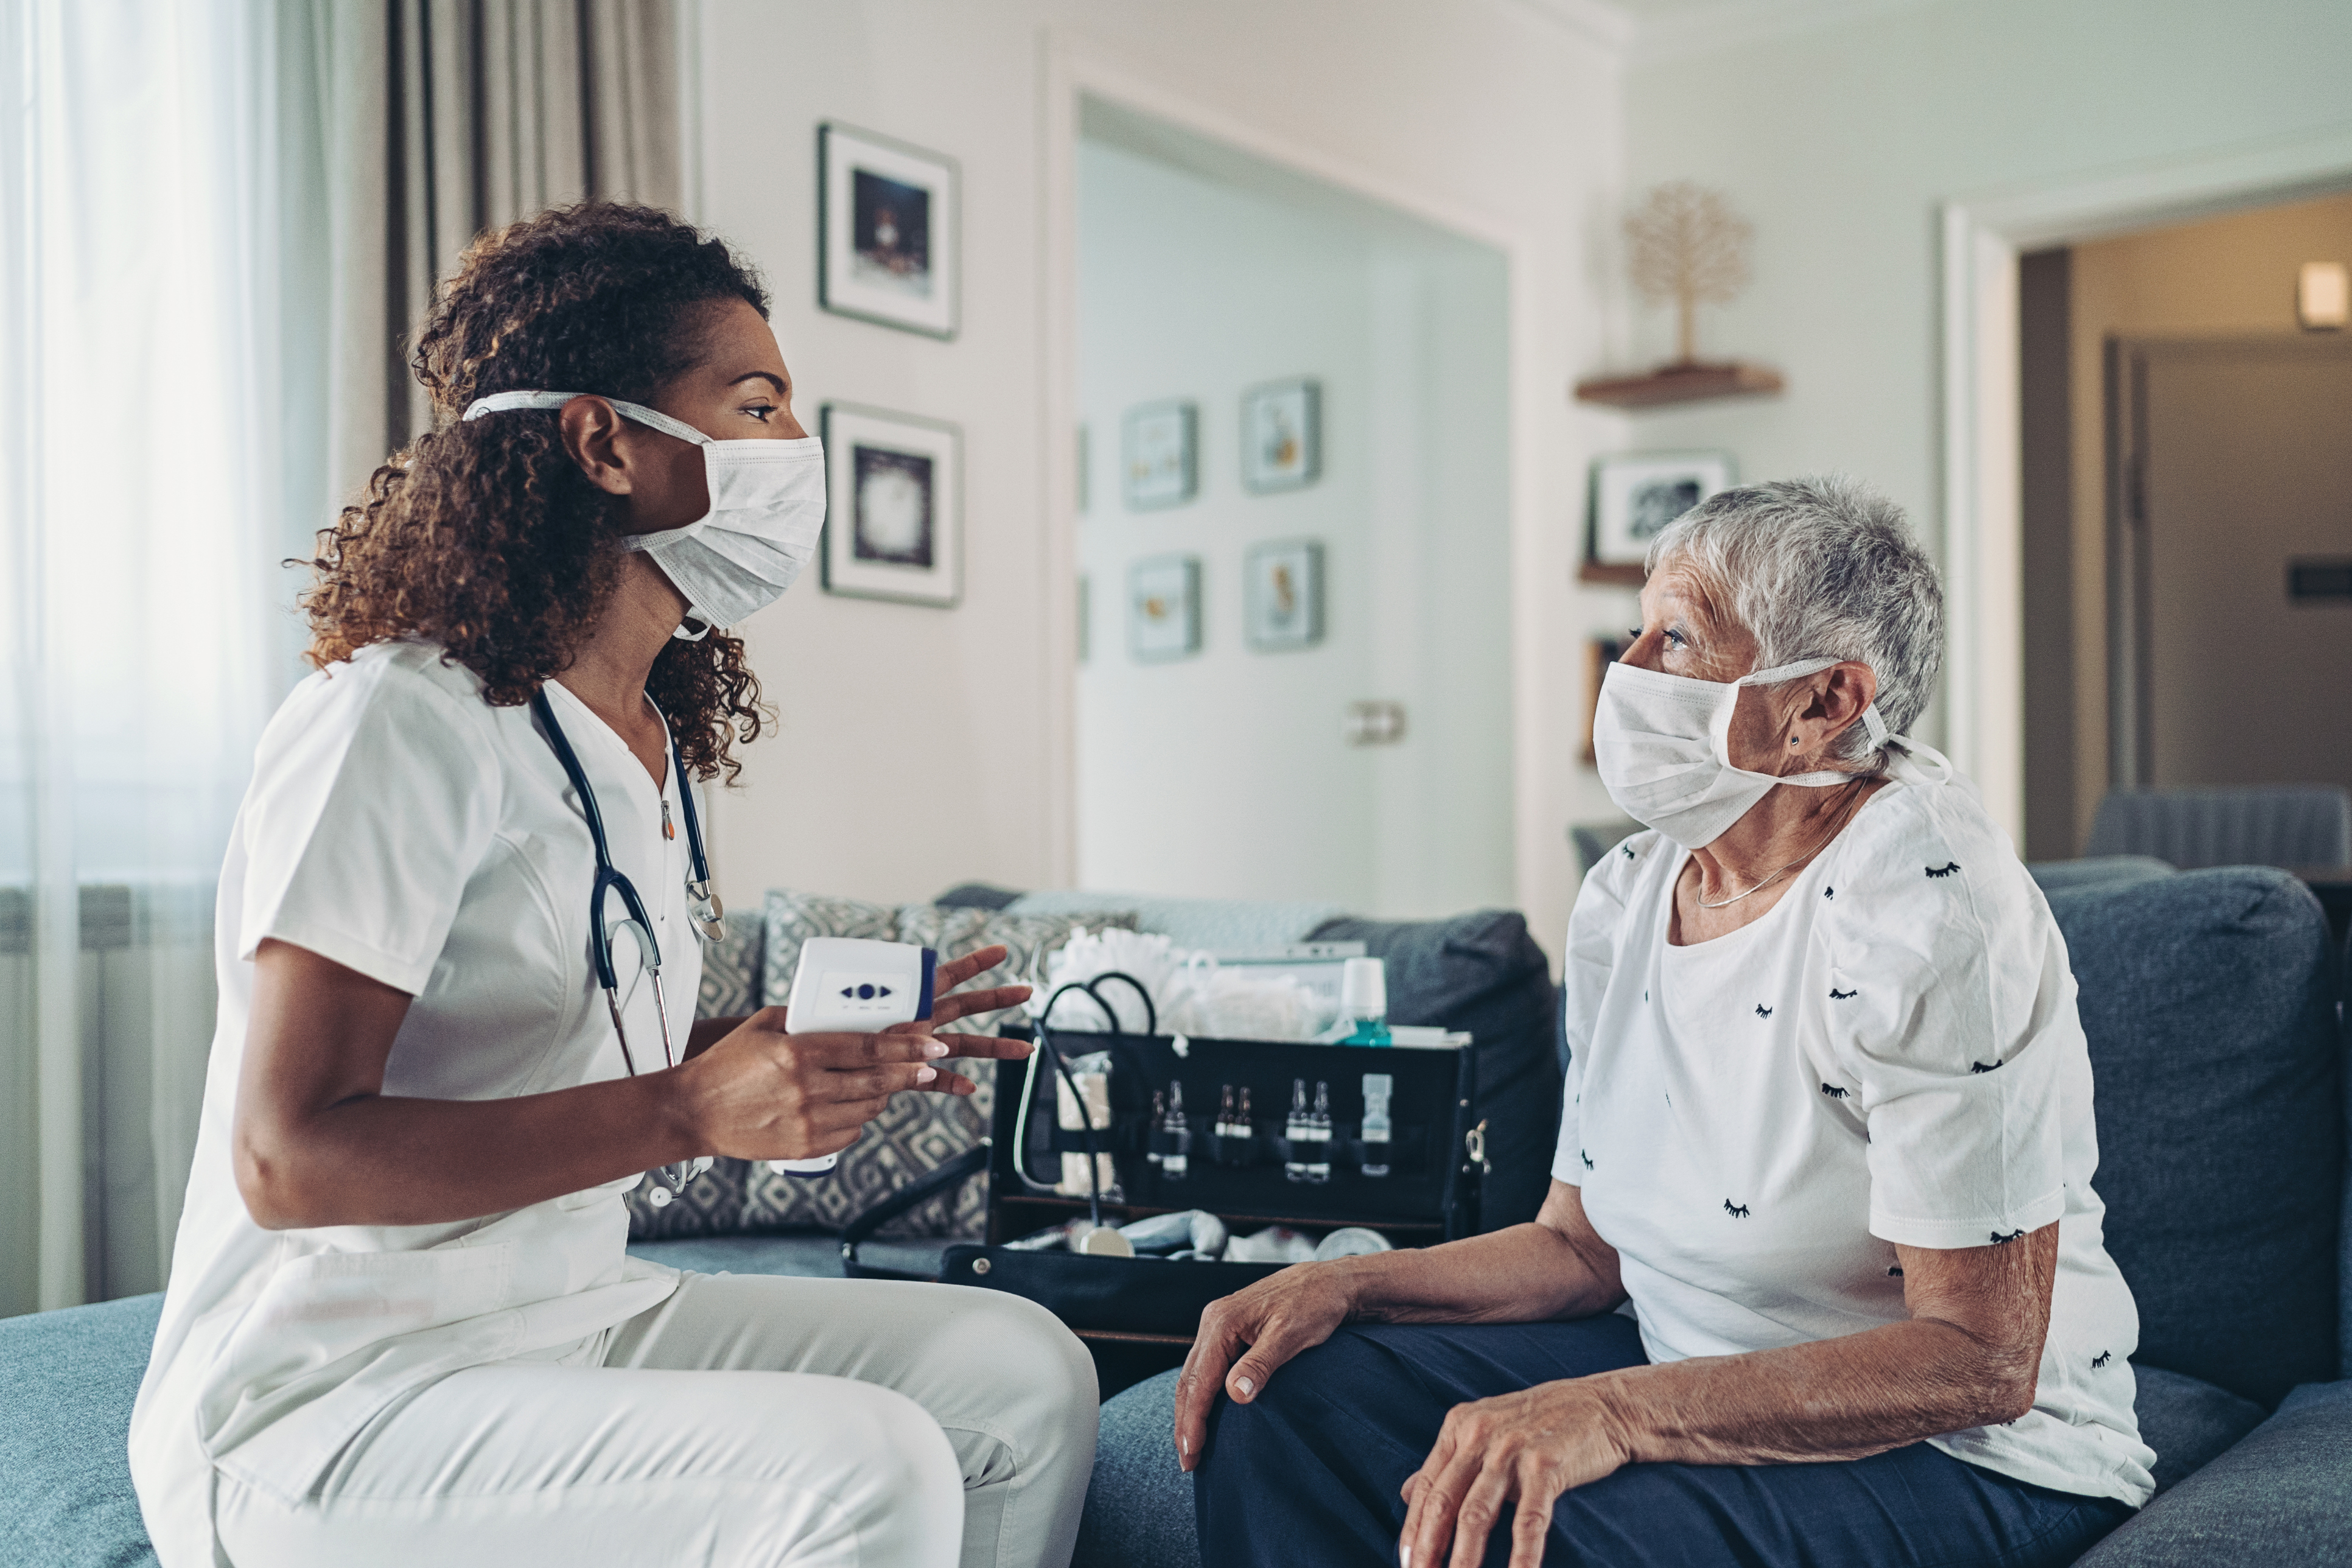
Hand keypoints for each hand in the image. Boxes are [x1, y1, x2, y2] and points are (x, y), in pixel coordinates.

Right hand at [682, 945, 1031, 1160]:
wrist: (695, 1112)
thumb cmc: (730, 1064)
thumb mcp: (765, 1026)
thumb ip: (808, 1018)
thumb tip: (853, 1010)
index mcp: (798, 1054)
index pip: (866, 1049)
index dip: (906, 1047)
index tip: (935, 1043)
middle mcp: (806, 1090)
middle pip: (877, 1081)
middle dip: (912, 1071)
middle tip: (933, 1062)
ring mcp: (807, 1123)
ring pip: (869, 1107)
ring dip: (883, 1093)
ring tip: (880, 1081)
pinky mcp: (806, 1147)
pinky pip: (852, 1130)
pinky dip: (857, 1116)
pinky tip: (845, 1104)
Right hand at [1173, 1257, 1364, 1470]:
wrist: (1330, 1282)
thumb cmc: (1314, 1305)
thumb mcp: (1291, 1336)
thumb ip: (1261, 1364)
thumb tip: (1236, 1395)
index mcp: (1223, 1322)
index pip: (1199, 1379)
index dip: (1193, 1419)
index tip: (1192, 1452)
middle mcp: (1214, 1320)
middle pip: (1189, 1378)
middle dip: (1185, 1421)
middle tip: (1189, 1461)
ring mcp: (1219, 1323)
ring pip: (1194, 1373)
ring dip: (1190, 1409)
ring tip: (1192, 1445)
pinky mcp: (1229, 1329)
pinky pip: (1206, 1366)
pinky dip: (1201, 1393)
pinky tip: (1206, 1411)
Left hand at [1398, 1378, 1633, 1567]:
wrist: (1602, 1405)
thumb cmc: (1540, 1422)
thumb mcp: (1485, 1429)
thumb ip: (1448, 1462)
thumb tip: (1404, 1492)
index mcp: (1458, 1428)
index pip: (1425, 1488)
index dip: (1412, 1530)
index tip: (1406, 1564)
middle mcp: (1478, 1434)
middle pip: (1442, 1503)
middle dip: (1427, 1550)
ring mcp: (1511, 1448)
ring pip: (1476, 1515)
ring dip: (1464, 1560)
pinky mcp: (1545, 1464)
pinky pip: (1527, 1521)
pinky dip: (1520, 1556)